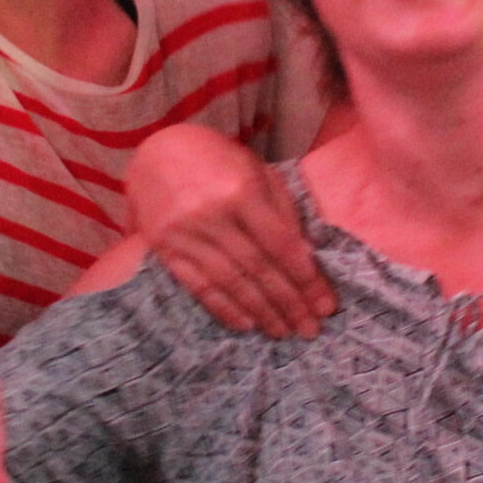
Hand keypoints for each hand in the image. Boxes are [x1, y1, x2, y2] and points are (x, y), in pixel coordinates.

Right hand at [126, 123, 333, 337]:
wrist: (156, 151)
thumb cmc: (216, 159)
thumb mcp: (256, 170)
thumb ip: (282, 209)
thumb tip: (306, 257)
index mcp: (241, 191)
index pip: (281, 246)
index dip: (306, 279)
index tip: (326, 306)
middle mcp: (212, 215)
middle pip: (258, 269)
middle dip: (289, 303)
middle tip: (310, 330)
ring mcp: (184, 235)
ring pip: (230, 283)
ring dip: (261, 312)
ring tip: (283, 331)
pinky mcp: (164, 249)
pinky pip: (197, 286)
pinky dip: (223, 308)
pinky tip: (245, 324)